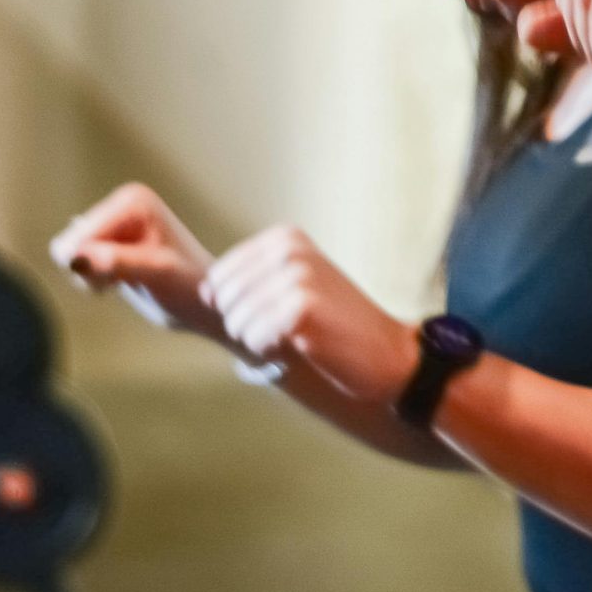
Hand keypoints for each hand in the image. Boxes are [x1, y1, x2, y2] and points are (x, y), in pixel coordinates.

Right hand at [51, 183, 221, 342]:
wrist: (205, 305)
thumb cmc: (189, 287)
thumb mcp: (156, 274)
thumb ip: (117, 263)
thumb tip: (75, 258)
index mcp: (131, 201)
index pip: (79, 237)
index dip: (92, 266)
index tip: (124, 278)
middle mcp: (120, 204)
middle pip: (68, 245)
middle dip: (90, 271)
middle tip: (124, 282)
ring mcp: (114, 223)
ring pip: (69, 257)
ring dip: (93, 278)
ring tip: (127, 282)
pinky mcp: (109, 242)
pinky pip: (77, 265)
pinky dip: (95, 280)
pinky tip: (122, 282)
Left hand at [202, 225, 418, 402]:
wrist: (387, 354)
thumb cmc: (336, 326)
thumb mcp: (295, 286)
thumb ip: (251, 281)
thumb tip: (204, 292)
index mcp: (286, 237)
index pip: (220, 275)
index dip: (237, 307)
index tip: (278, 314)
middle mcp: (291, 249)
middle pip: (224, 298)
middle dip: (245, 324)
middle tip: (289, 330)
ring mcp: (297, 276)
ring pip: (237, 320)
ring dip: (260, 340)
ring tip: (299, 337)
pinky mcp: (302, 308)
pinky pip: (254, 338)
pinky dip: (271, 351)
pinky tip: (304, 345)